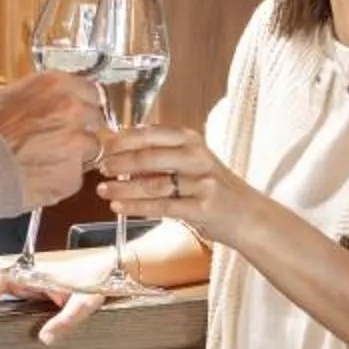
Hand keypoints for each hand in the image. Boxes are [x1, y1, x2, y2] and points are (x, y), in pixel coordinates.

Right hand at [0, 69, 106, 209]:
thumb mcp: (8, 98)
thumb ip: (38, 99)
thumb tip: (47, 104)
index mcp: (56, 85)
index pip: (90, 91)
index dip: (83, 105)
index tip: (78, 113)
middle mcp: (72, 110)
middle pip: (95, 119)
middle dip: (81, 129)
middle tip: (58, 140)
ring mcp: (75, 144)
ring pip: (90, 149)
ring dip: (75, 155)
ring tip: (44, 162)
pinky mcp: (72, 176)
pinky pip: (75, 177)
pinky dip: (62, 179)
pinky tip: (38, 178)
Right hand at [0, 262, 104, 344]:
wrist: (112, 268)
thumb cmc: (98, 281)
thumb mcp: (85, 303)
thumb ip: (67, 320)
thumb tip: (44, 339)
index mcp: (37, 270)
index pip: (3, 274)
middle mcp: (29, 268)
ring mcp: (28, 273)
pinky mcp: (31, 280)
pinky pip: (4, 283)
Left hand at [99, 126, 256, 245]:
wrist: (247, 215)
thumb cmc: (214, 188)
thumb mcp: (192, 161)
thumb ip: (162, 153)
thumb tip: (119, 150)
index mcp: (192, 140)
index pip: (150, 133)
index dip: (122, 140)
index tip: (103, 146)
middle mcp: (197, 157)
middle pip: (149, 156)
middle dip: (119, 162)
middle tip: (101, 168)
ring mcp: (201, 182)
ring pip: (152, 183)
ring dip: (123, 187)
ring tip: (103, 190)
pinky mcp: (202, 207)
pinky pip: (161, 206)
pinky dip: (136, 206)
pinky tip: (119, 207)